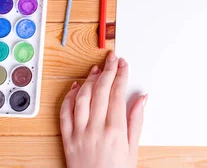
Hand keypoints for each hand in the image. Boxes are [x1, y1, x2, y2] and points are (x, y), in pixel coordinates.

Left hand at [60, 51, 146, 167]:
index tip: (123, 64)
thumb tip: (142, 98)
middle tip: (112, 58)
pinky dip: (69, 97)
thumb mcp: (133, 148)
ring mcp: (79, 132)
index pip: (116, 93)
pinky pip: (65, 113)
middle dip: (107, 70)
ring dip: (88, 80)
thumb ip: (136, 120)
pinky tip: (75, 87)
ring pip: (82, 97)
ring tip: (96, 69)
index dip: (120, 75)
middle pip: (100, 90)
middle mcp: (96, 128)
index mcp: (115, 130)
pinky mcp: (67, 138)